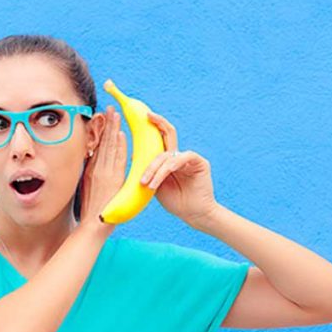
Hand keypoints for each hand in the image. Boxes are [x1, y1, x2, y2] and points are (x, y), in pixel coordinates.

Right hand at [79, 105, 126, 234]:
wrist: (92, 226)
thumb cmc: (91, 211)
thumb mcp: (88, 189)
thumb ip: (92, 176)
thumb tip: (95, 166)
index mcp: (91, 171)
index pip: (97, 147)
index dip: (101, 131)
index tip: (103, 118)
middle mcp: (97, 170)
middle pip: (103, 142)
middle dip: (107, 124)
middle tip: (110, 108)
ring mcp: (105, 174)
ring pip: (110, 147)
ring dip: (114, 129)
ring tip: (116, 114)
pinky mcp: (113, 180)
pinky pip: (117, 159)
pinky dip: (119, 146)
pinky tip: (121, 135)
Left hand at [139, 111, 219, 228]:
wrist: (194, 215)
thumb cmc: (175, 202)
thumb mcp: (155, 184)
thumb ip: (148, 170)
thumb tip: (131, 156)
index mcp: (169, 158)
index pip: (159, 139)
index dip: (152, 127)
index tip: (140, 118)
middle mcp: (179, 155)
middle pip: (168, 133)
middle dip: (158, 123)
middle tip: (146, 117)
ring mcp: (190, 158)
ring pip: (167, 154)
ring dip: (154, 168)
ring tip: (145, 184)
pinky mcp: (199, 162)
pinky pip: (180, 159)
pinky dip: (166, 170)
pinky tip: (157, 182)